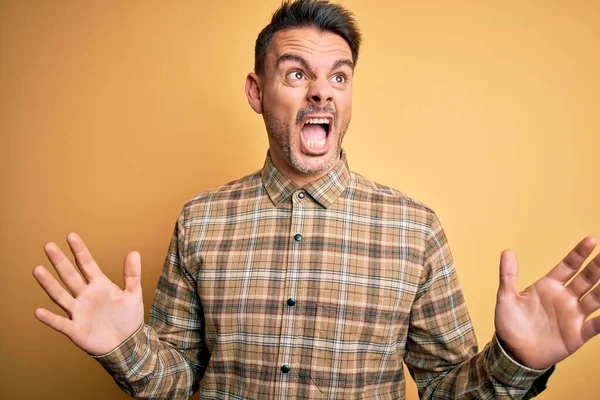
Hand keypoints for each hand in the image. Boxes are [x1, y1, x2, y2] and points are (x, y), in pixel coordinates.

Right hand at [33, 233, 143, 354]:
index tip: (71, 236)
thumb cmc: (128, 318)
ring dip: (49, 284)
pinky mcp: (76, 329)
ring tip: (38, 270)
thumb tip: (134, 252)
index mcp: (99, 285)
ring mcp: (79, 311)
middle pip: (70, 276)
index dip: (80, 251)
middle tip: (49, 246)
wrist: (127, 344)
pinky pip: (61, 323)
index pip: (87, 264)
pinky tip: (38, 311)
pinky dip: (50, 318)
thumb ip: (132, 274)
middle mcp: (85, 296)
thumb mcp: (133, 294)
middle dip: (60, 262)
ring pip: (61, 296)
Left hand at [495, 237, 599, 369]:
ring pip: (596, 297)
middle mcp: (565, 298)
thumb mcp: (506, 297)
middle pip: (586, 279)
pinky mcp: (578, 334)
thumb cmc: (510, 324)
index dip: (579, 254)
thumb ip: (508, 276)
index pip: (568, 266)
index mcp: (549, 286)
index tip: (590, 240)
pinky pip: (596, 325)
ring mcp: (573, 315)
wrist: (513, 352)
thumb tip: (507, 251)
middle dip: (597, 266)